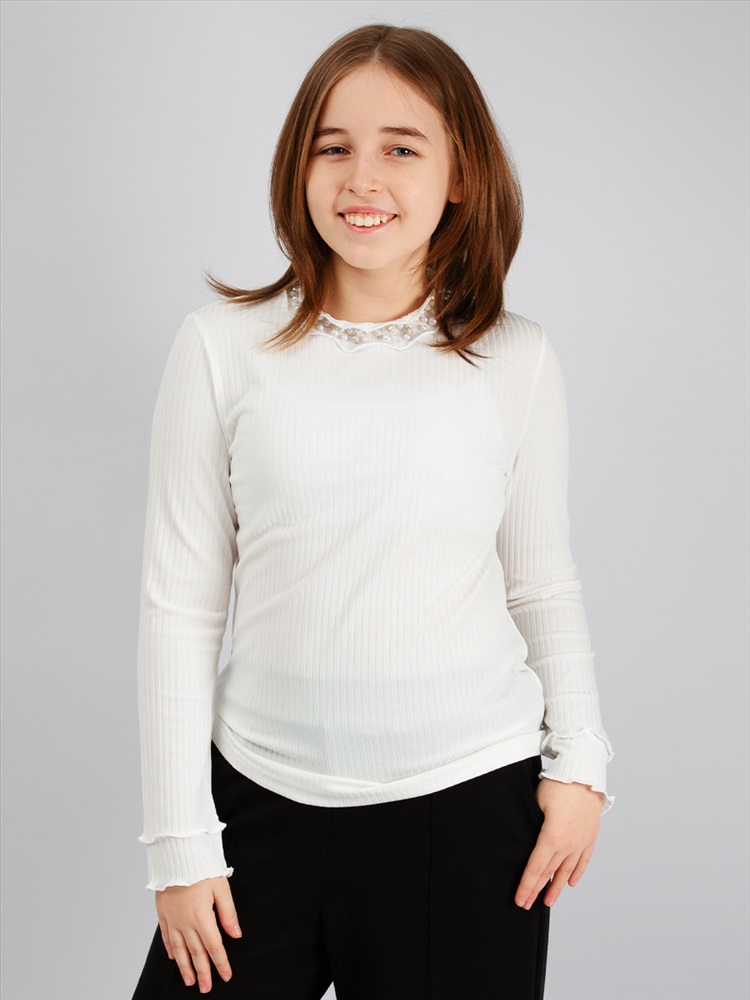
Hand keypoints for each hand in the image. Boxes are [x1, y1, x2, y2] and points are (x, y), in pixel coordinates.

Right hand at [155, 875, 241, 992]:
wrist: (176, 854)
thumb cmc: (201, 867)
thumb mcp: (221, 887)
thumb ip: (228, 913)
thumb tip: (236, 934)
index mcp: (202, 916)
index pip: (214, 945)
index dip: (221, 962)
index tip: (226, 975)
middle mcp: (185, 922)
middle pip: (196, 952)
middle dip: (203, 972)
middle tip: (206, 988)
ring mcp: (172, 919)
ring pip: (180, 949)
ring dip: (185, 967)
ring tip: (190, 981)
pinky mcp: (163, 913)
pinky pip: (166, 936)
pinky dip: (171, 949)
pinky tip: (174, 958)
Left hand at [515, 778, 602, 909]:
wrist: (584, 773)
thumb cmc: (558, 785)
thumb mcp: (536, 804)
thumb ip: (531, 826)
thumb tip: (525, 840)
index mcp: (551, 838)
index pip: (536, 869)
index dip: (527, 886)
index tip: (520, 900)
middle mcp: (568, 845)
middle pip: (549, 873)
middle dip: (537, 890)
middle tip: (527, 905)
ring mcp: (581, 842)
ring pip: (567, 871)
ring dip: (556, 887)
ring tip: (548, 901)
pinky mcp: (590, 836)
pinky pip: (583, 860)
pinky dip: (576, 873)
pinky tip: (571, 882)